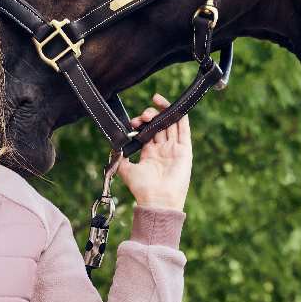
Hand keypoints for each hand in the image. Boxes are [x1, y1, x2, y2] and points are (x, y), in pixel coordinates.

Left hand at [116, 92, 191, 210]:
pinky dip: (181, 118)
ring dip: (165, 112)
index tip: (134, 121)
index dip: (142, 123)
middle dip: (151, 115)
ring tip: (157, 101)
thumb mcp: (126, 170)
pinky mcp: (185, 151)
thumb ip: (120, 157)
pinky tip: (176, 108)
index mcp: (150, 154)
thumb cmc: (142, 189)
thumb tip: (115, 147)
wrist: (157, 200)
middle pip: (160, 125)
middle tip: (144, 114)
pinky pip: (184, 131)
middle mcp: (163, 150)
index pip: (148, 131)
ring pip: (171, 125)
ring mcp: (175, 150)